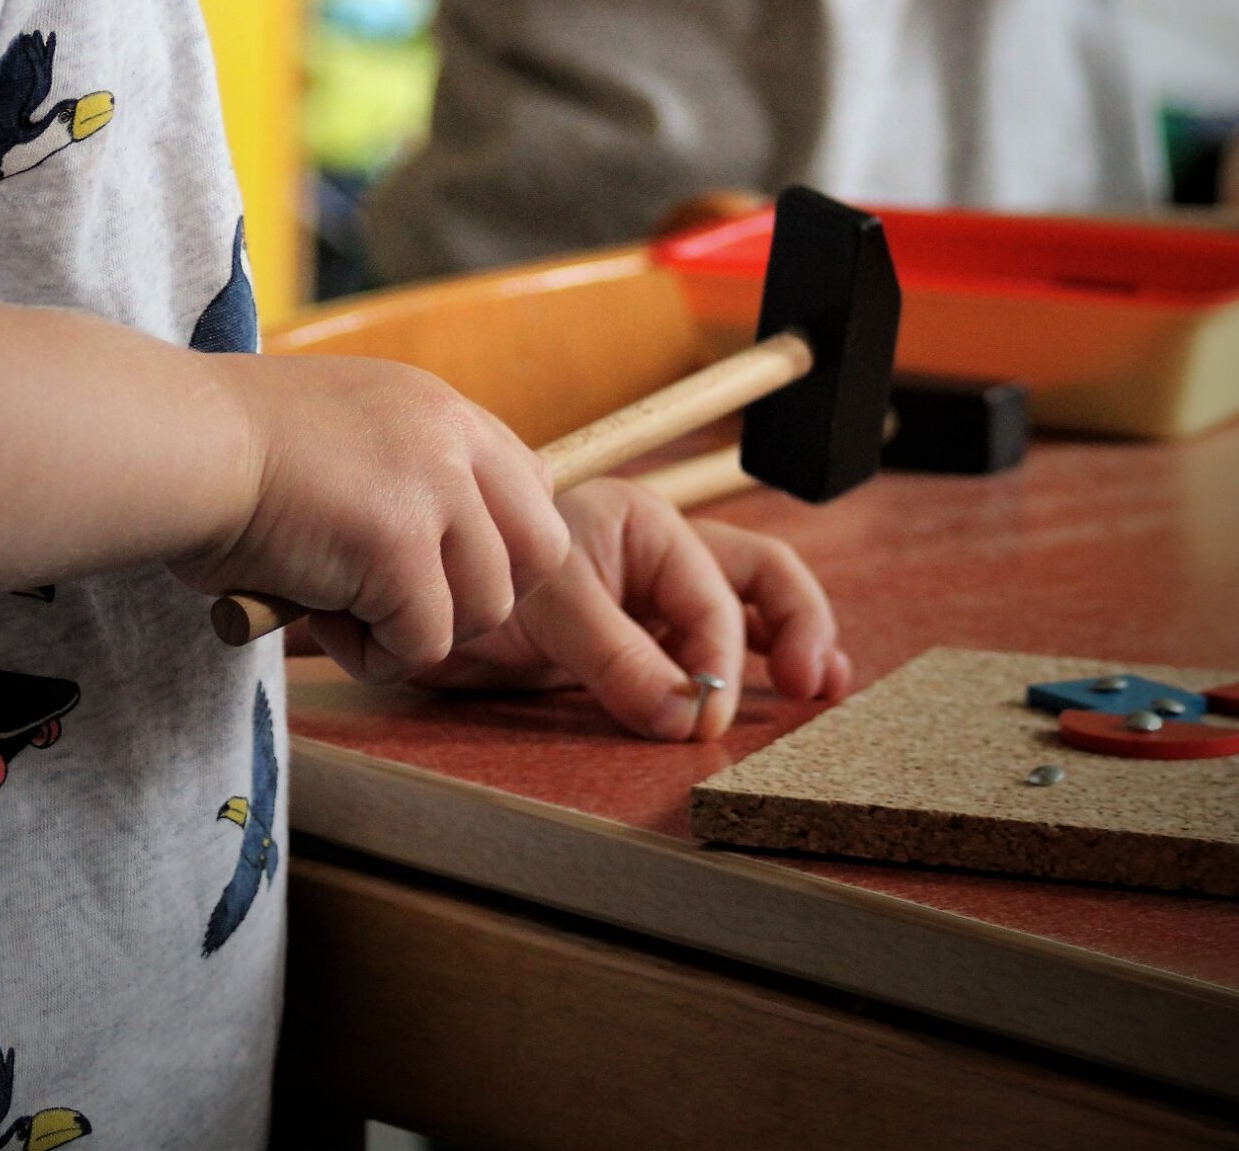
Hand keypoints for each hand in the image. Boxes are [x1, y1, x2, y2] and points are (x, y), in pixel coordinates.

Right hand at [169, 355, 569, 684]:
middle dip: (481, 594)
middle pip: (541, 549)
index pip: (528, 484)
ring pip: (487, 607)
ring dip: (418, 629)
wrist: (178, 441)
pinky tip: (319, 617)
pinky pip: (424, 643)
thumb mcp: (340, 434)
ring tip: (341, 607)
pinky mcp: (402, 546)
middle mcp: (451, 437)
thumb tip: (427, 556)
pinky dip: (374, 653)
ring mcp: (434, 488)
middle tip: (404, 606)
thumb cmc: (223, 447)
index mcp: (437, 406)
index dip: (489, 545)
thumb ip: (397, 474)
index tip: (431, 571)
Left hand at [398, 478, 849, 741]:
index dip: (716, 656)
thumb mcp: (543, 607)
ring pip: (748, 612)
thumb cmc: (476, 579)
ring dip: (793, 641)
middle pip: (759, 576)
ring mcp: (654, 601)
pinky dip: (756, 666)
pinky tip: (790, 689)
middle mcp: (659, 557)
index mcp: (642, 524)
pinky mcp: (641, 647)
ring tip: (824, 685)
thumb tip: (690, 713)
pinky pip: (714, 651)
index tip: (700, 715)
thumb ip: (617, 656)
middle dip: (797, 622)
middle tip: (810, 682)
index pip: (712, 589)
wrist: (414, 605)